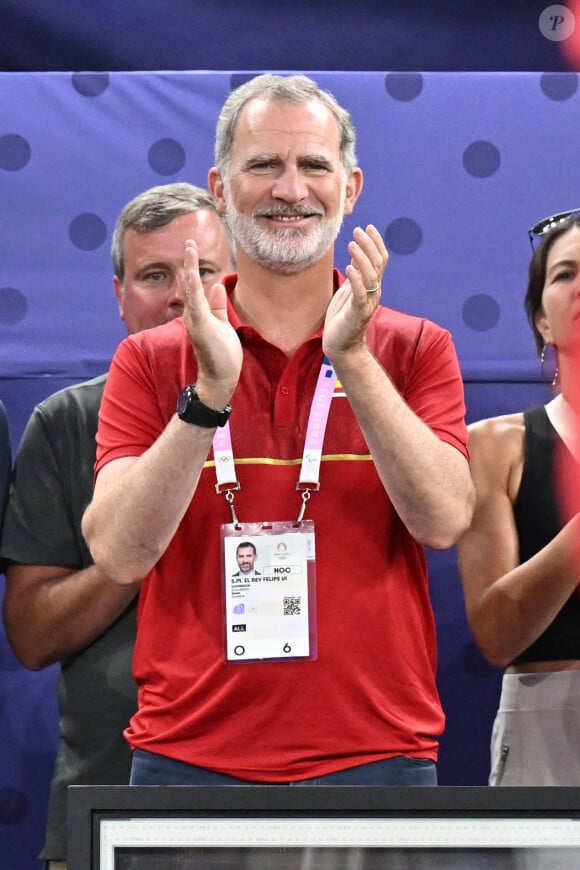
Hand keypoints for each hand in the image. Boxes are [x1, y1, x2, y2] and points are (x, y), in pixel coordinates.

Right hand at [182, 239, 242, 406]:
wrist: (221, 377)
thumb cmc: (222, 353)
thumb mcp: (221, 323)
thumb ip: (217, 305)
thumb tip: (215, 285)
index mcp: (200, 313)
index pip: (195, 286)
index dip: (193, 267)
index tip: (192, 247)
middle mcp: (194, 315)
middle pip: (190, 284)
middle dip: (189, 263)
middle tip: (188, 242)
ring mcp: (196, 321)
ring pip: (191, 291)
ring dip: (190, 270)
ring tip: (189, 250)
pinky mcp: (200, 328)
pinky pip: (196, 305)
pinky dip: (193, 289)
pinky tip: (192, 275)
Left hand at [322, 224, 387, 359]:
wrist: (341, 345)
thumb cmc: (343, 317)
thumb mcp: (349, 290)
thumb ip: (355, 274)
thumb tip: (357, 252)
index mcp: (372, 286)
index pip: (380, 260)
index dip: (376, 243)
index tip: (368, 227)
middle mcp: (374, 292)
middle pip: (378, 264)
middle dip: (369, 245)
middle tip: (358, 230)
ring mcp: (367, 303)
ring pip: (371, 277)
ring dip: (362, 258)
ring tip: (352, 244)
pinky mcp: (357, 313)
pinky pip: (360, 294)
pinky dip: (356, 280)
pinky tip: (349, 267)